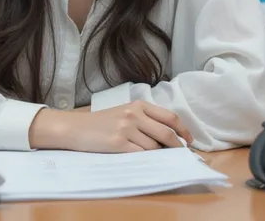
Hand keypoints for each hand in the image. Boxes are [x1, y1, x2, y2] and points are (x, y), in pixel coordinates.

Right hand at [29, 100, 191, 152]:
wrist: (76, 128)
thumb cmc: (101, 122)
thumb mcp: (124, 113)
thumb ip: (145, 119)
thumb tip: (170, 137)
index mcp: (138, 105)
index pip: (170, 117)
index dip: (183, 131)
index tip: (188, 141)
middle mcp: (134, 115)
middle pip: (167, 133)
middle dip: (176, 147)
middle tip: (179, 154)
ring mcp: (126, 129)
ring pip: (154, 147)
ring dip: (156, 154)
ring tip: (149, 155)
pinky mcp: (118, 143)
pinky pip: (141, 155)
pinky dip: (146, 159)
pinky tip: (141, 159)